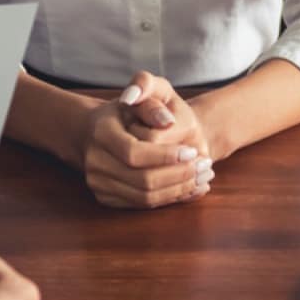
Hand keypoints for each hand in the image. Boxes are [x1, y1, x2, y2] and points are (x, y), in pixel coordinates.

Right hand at [78, 72, 213, 208]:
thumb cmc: (129, 110)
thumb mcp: (143, 94)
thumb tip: (167, 121)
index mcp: (101, 132)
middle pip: (142, 179)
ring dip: (178, 190)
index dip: (166, 156)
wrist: (100, 131)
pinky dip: (170, 198)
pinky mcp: (106, 198)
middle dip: (178, 175)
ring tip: (202, 178)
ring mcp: (97, 182)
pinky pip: (142, 205)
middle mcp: (94, 160)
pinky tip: (190, 188)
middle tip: (205, 167)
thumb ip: (153, 95)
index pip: (134, 152)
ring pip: (144, 197)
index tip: (192, 151)